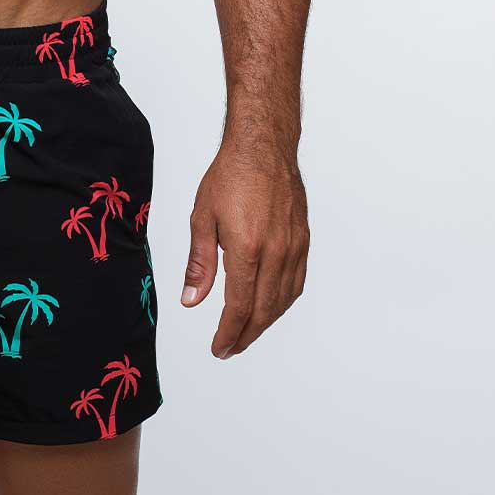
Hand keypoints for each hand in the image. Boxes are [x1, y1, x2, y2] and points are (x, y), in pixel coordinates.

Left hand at [181, 141, 308, 357]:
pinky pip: (296, 282)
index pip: (239, 306)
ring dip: (265, 322)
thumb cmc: (230, 175)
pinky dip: (283, 302)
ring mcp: (293, 247)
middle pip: (263, 310)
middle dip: (245, 334)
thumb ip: (199, 263)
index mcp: (247, 248)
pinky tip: (270, 305)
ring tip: (246, 331)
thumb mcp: (202, 217)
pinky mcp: (303, 240)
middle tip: (230, 347)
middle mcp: (275, 253)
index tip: (219, 347)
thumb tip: (191, 300)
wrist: (263, 146)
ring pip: (283, 300)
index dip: (229, 333)